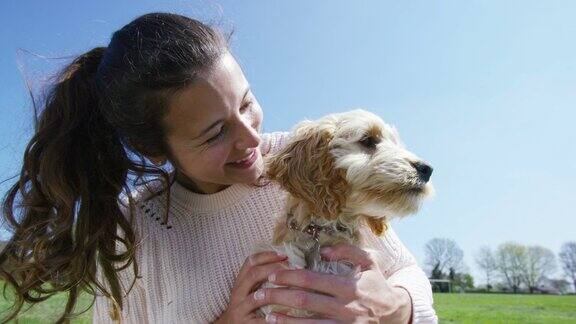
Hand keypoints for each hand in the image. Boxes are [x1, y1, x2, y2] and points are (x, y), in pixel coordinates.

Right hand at [214, 251, 288, 323]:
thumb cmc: (246, 308)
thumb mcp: (249, 290)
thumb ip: (261, 278)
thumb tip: (287, 264)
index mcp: (240, 282)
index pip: (250, 262)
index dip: (267, 255)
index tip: (284, 254)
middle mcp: (237, 294)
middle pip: (253, 275)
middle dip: (273, 269)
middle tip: (292, 268)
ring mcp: (239, 310)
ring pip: (257, 297)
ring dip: (276, 292)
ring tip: (293, 289)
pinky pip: (261, 320)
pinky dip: (274, 316)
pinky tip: (288, 313)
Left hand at [255, 244, 412, 323]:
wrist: (395, 313)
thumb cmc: (377, 283)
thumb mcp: (369, 261)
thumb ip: (348, 250)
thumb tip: (324, 250)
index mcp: (349, 286)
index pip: (312, 280)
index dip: (289, 277)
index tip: (273, 274)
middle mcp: (346, 308)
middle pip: (304, 302)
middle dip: (279, 296)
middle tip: (261, 293)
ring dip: (284, 320)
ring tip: (266, 315)